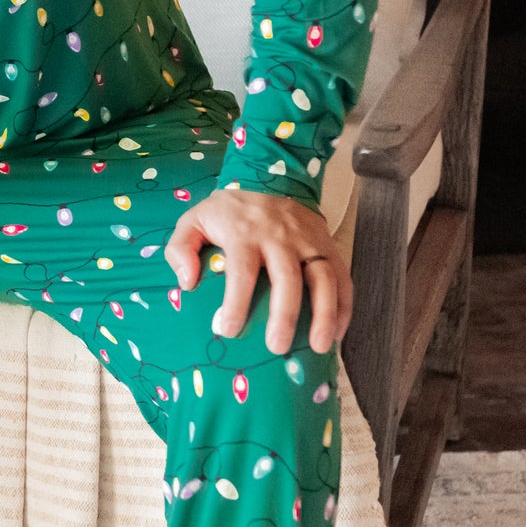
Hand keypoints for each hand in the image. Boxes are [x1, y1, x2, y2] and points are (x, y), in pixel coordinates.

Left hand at [162, 189, 350, 355]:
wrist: (269, 179)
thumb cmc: (228, 212)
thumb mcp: (194, 220)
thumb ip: (180, 248)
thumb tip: (187, 282)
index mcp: (244, 232)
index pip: (242, 270)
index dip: (236, 302)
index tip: (230, 330)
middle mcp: (280, 236)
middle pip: (287, 277)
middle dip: (284, 314)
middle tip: (277, 347)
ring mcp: (309, 240)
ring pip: (324, 278)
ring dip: (325, 314)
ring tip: (320, 347)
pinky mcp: (328, 245)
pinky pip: (343, 277)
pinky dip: (344, 306)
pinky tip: (337, 333)